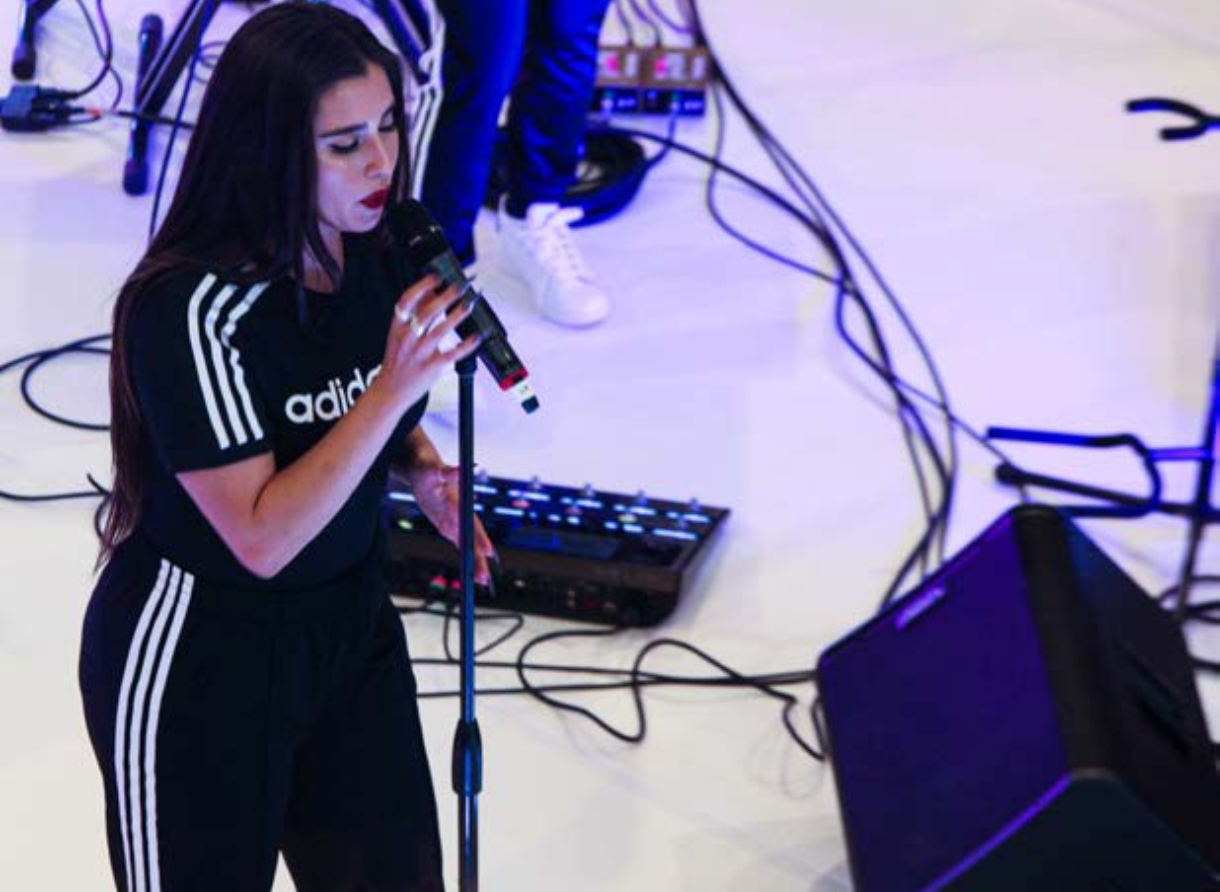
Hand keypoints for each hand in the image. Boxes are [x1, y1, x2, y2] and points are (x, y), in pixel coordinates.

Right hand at [377, 274, 479, 414]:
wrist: (390, 390)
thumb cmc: (398, 359)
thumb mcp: (399, 334)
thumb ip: (415, 314)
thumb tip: (432, 292)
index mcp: (398, 327)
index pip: (407, 301)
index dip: (422, 287)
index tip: (437, 277)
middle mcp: (407, 338)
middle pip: (426, 313)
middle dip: (445, 297)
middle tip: (460, 287)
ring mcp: (419, 353)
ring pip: (439, 331)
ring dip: (456, 316)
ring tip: (468, 304)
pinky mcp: (431, 367)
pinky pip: (451, 354)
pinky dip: (465, 345)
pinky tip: (476, 337)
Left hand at [406, 461, 496, 587]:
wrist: (423, 468)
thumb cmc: (427, 467)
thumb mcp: (432, 469)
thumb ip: (447, 471)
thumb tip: (463, 468)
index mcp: (460, 501)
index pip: (472, 523)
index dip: (480, 538)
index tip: (487, 552)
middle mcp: (461, 513)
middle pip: (473, 539)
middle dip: (479, 558)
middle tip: (485, 578)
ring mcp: (456, 520)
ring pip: (468, 545)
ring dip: (475, 563)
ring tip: (483, 582)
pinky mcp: (449, 525)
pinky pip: (459, 544)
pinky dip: (466, 558)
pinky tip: (471, 573)